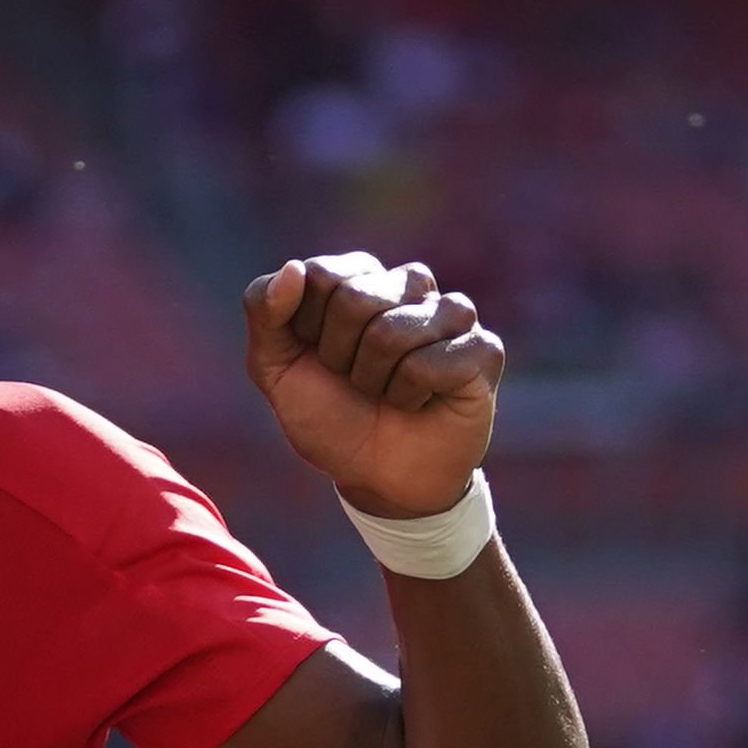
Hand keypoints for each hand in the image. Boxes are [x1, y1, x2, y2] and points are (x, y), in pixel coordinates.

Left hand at [244, 254, 501, 520]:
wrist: (378, 478)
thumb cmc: (331, 417)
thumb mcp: (275, 369)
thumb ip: (264, 312)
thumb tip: (293, 268)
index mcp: (362, 276)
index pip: (320, 274)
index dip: (309, 330)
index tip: (321, 359)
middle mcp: (410, 284)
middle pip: (353, 299)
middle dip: (341, 356)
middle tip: (358, 382)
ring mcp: (452, 313)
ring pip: (391, 331)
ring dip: (375, 381)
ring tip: (389, 393)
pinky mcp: (483, 349)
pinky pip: (428, 364)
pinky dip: (410, 396)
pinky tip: (422, 403)